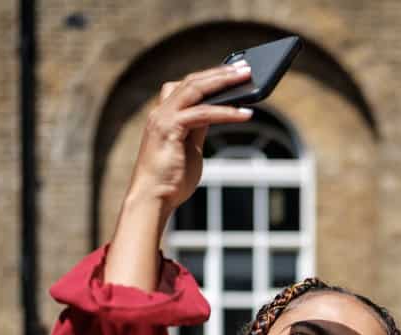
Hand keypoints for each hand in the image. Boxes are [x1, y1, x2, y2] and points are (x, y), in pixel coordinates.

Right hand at [126, 62, 253, 222]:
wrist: (153, 199)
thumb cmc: (171, 180)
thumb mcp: (190, 148)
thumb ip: (199, 128)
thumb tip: (216, 111)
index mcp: (164, 115)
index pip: (188, 86)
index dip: (210, 76)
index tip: (232, 71)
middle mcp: (161, 112)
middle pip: (192, 81)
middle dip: (220, 73)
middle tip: (245, 68)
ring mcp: (162, 118)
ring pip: (196, 89)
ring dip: (224, 82)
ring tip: (247, 80)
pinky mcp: (169, 129)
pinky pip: (203, 113)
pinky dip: (226, 111)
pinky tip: (245, 114)